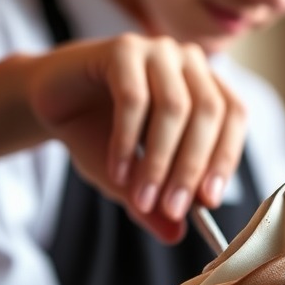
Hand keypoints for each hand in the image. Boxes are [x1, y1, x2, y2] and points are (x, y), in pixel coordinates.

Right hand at [27, 33, 246, 241]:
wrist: (51, 103)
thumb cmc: (101, 134)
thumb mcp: (132, 178)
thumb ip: (155, 206)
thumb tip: (175, 236)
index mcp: (204, 84)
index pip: (233, 116)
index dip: (225, 158)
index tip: (209, 202)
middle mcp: (187, 61)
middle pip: (208, 113)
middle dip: (191, 168)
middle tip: (172, 211)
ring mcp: (156, 49)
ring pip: (175, 108)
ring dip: (159, 161)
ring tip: (140, 199)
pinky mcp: (121, 49)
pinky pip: (134, 99)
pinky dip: (127, 142)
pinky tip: (117, 171)